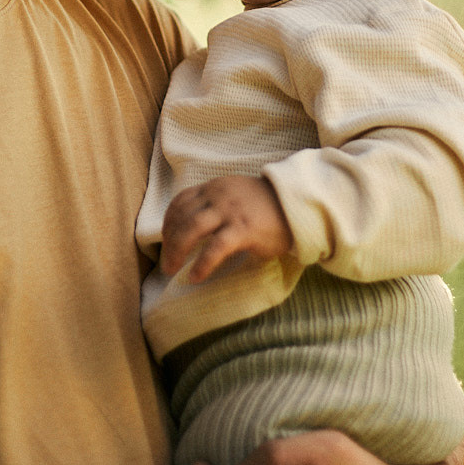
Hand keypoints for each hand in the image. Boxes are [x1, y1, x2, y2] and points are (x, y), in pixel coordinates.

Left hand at [159, 175, 293, 281]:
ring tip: (172, 270)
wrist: (297, 205)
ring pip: (192, 229)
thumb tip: (193, 227)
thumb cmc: (267, 206)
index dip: (168, 222)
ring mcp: (230, 212)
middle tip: (166, 263)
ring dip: (177, 251)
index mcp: (214, 187)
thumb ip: (215, 204)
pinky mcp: (243, 229)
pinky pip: (215, 248)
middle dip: (169, 242)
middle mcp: (218, 196)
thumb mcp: (235, 195)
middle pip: (182, 218)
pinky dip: (202, 264)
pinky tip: (196, 276)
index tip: (166, 240)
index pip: (181, 202)